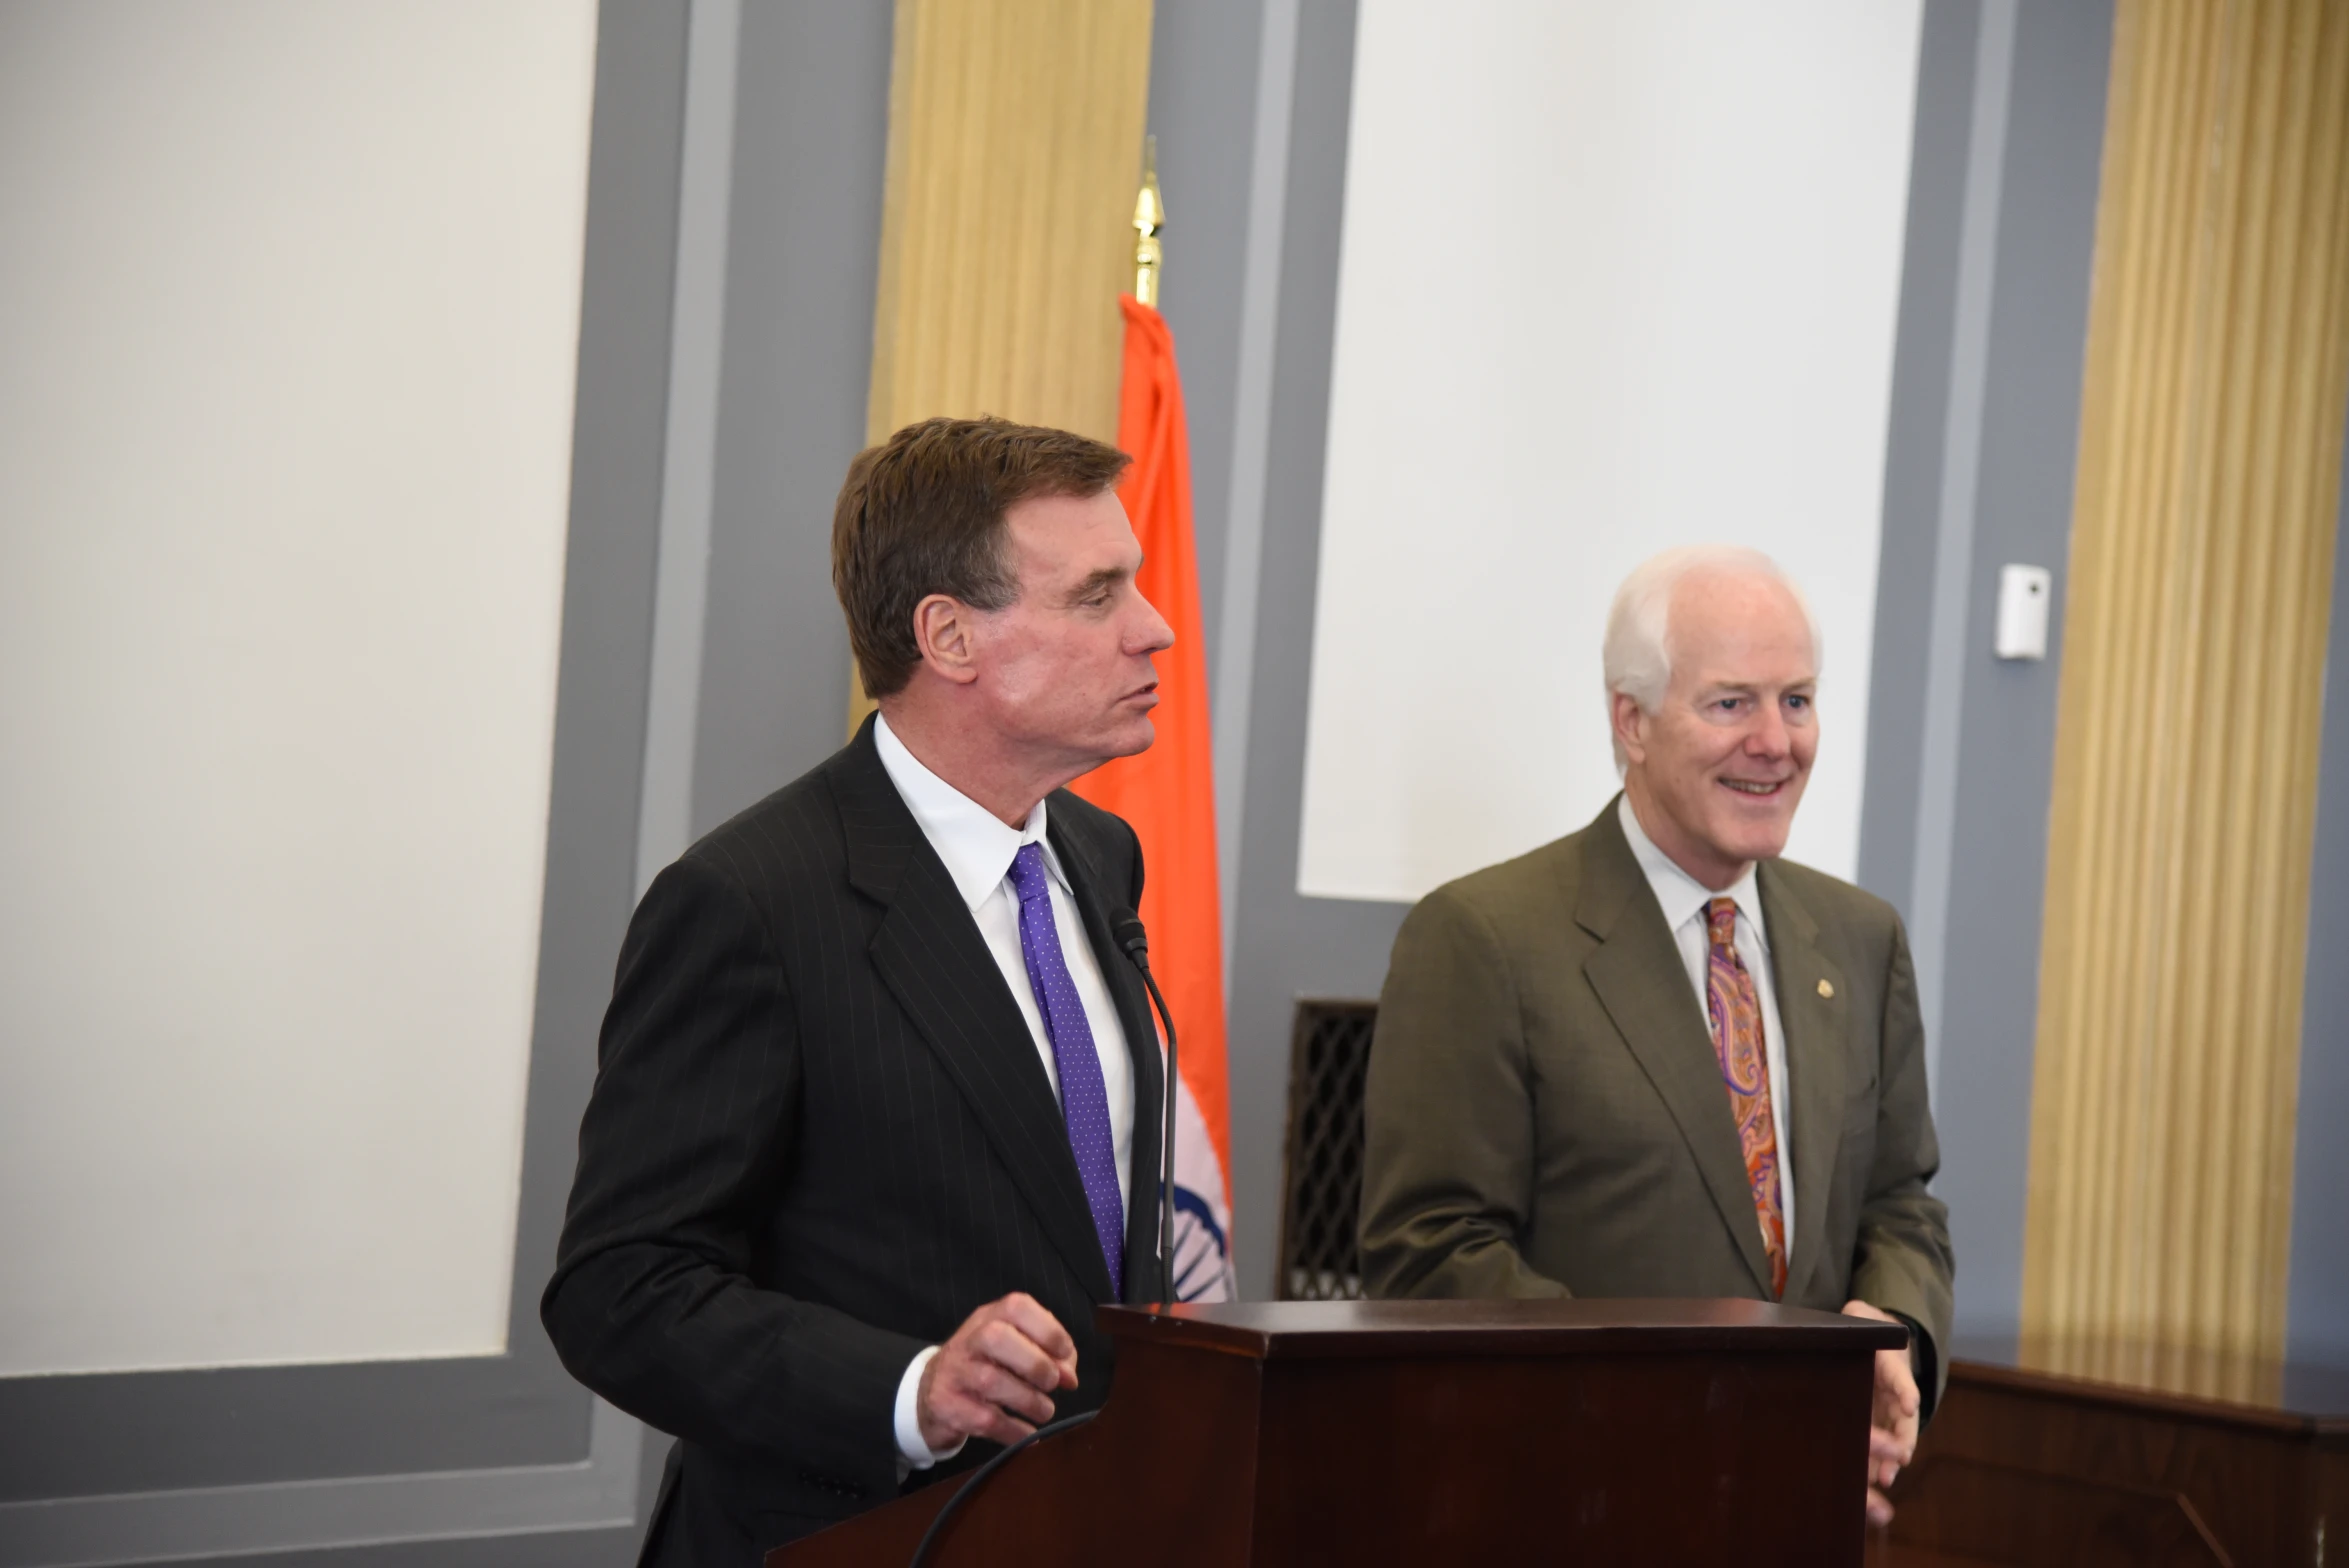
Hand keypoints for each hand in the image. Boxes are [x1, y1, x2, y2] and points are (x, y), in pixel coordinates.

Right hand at [916, 1292, 1079, 1451]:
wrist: (933, 1388)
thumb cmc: (987, 1363)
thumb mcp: (1015, 1347)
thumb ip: (1049, 1355)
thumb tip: (1069, 1378)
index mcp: (991, 1316)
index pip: (1018, 1307)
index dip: (1048, 1330)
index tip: (1065, 1354)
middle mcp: (969, 1338)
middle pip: (997, 1338)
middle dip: (1034, 1364)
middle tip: (1052, 1384)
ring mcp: (954, 1371)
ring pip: (991, 1381)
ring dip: (1029, 1401)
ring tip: (1045, 1411)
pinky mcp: (946, 1404)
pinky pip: (984, 1419)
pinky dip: (1014, 1430)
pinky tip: (1028, 1433)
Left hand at [1842, 1298, 1919, 1526]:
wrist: (1868, 1337)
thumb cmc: (1862, 1327)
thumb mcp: (1860, 1318)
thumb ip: (1857, 1317)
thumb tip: (1853, 1312)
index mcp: (1891, 1364)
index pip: (1901, 1376)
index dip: (1904, 1390)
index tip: (1909, 1405)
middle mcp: (1894, 1390)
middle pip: (1903, 1416)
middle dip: (1903, 1438)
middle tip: (1902, 1457)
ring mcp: (1887, 1407)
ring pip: (1895, 1436)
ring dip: (1892, 1457)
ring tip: (1886, 1476)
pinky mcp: (1873, 1419)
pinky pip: (1879, 1441)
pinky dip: (1878, 1459)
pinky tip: (1871, 1478)